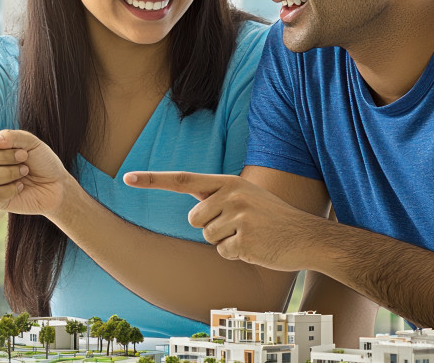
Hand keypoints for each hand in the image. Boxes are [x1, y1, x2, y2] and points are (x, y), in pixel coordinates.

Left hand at [122, 170, 324, 270]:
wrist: (306, 236)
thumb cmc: (272, 219)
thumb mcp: (245, 196)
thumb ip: (218, 197)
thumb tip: (192, 211)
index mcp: (227, 182)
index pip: (182, 178)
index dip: (152, 179)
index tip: (127, 177)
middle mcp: (231, 194)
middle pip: (194, 219)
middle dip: (211, 228)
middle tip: (239, 226)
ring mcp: (239, 217)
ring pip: (207, 238)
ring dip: (225, 243)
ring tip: (250, 235)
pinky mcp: (245, 240)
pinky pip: (223, 253)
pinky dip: (237, 255)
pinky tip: (256, 248)